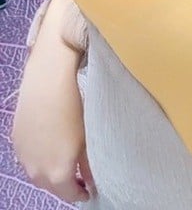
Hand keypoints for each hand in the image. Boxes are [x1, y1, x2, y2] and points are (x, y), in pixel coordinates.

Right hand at [12, 0, 95, 202]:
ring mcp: (23, 154)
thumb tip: (94, 180)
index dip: (83, 192)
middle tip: (82, 175)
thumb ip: (91, 164)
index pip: (70, 195)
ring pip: (38, 173)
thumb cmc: (75, 105)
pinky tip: (52, 142)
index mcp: (57, 173)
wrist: (49, 77)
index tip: (92, 187)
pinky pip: (29, 156)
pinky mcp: (16, 137)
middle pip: (52, 187)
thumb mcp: (89, 136)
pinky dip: (40, 156)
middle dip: (66, 184)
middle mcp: (36, 170)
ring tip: (68, 158)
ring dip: (52, 171)